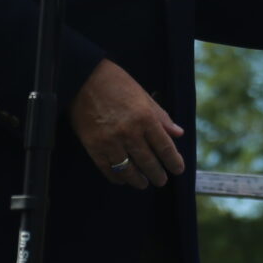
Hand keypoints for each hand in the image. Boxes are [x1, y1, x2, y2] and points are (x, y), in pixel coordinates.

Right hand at [68, 59, 185, 189]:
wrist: (83, 78)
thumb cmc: (116, 84)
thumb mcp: (143, 96)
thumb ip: (161, 117)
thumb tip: (178, 133)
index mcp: (145, 118)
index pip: (164, 147)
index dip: (173, 161)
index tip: (178, 169)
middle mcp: (129, 132)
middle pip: (148, 162)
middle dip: (157, 175)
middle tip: (161, 181)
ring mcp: (110, 141)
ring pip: (128, 170)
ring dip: (138, 180)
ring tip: (143, 183)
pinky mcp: (93, 146)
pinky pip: (108, 169)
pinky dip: (116, 177)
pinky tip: (122, 179)